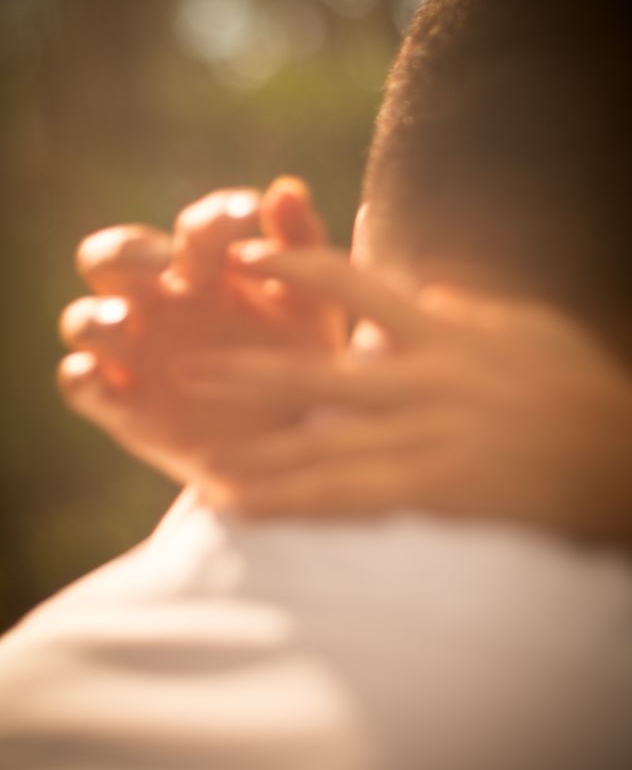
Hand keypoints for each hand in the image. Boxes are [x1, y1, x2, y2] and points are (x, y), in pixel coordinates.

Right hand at [57, 180, 344, 481]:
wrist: (297, 448)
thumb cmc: (306, 363)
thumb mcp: (315, 307)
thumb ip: (302, 247)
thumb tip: (285, 187)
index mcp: (207, 273)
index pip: (192, 229)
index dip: (212, 217)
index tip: (247, 218)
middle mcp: (161, 305)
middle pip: (111, 257)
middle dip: (131, 252)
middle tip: (168, 263)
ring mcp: (136, 355)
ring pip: (83, 319)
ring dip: (98, 314)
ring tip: (126, 319)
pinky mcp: (124, 408)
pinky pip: (78, 385)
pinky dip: (79, 377)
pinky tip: (97, 375)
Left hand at [175, 246, 631, 545]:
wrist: (626, 459)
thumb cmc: (582, 389)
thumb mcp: (527, 327)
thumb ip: (467, 306)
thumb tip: (427, 290)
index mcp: (444, 331)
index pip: (353, 282)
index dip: (292, 266)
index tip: (242, 257)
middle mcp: (428, 379)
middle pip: (317, 371)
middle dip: (246, 373)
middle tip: (182, 369)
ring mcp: (430, 437)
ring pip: (323, 442)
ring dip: (257, 452)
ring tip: (199, 461)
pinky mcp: (437, 490)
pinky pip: (349, 498)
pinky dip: (294, 504)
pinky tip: (249, 512)